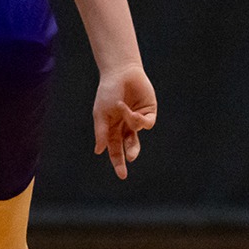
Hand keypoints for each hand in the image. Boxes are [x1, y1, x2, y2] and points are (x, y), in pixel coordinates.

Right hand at [92, 64, 156, 178]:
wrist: (122, 74)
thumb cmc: (107, 92)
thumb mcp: (101, 114)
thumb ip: (101, 132)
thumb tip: (98, 151)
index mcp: (111, 128)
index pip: (114, 149)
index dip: (118, 162)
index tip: (122, 175)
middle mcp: (125, 126)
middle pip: (128, 146)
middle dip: (128, 155)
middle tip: (128, 161)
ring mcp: (137, 119)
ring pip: (138, 136)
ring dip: (131, 131)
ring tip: (129, 128)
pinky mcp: (149, 112)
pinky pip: (146, 123)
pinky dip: (138, 120)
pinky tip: (130, 111)